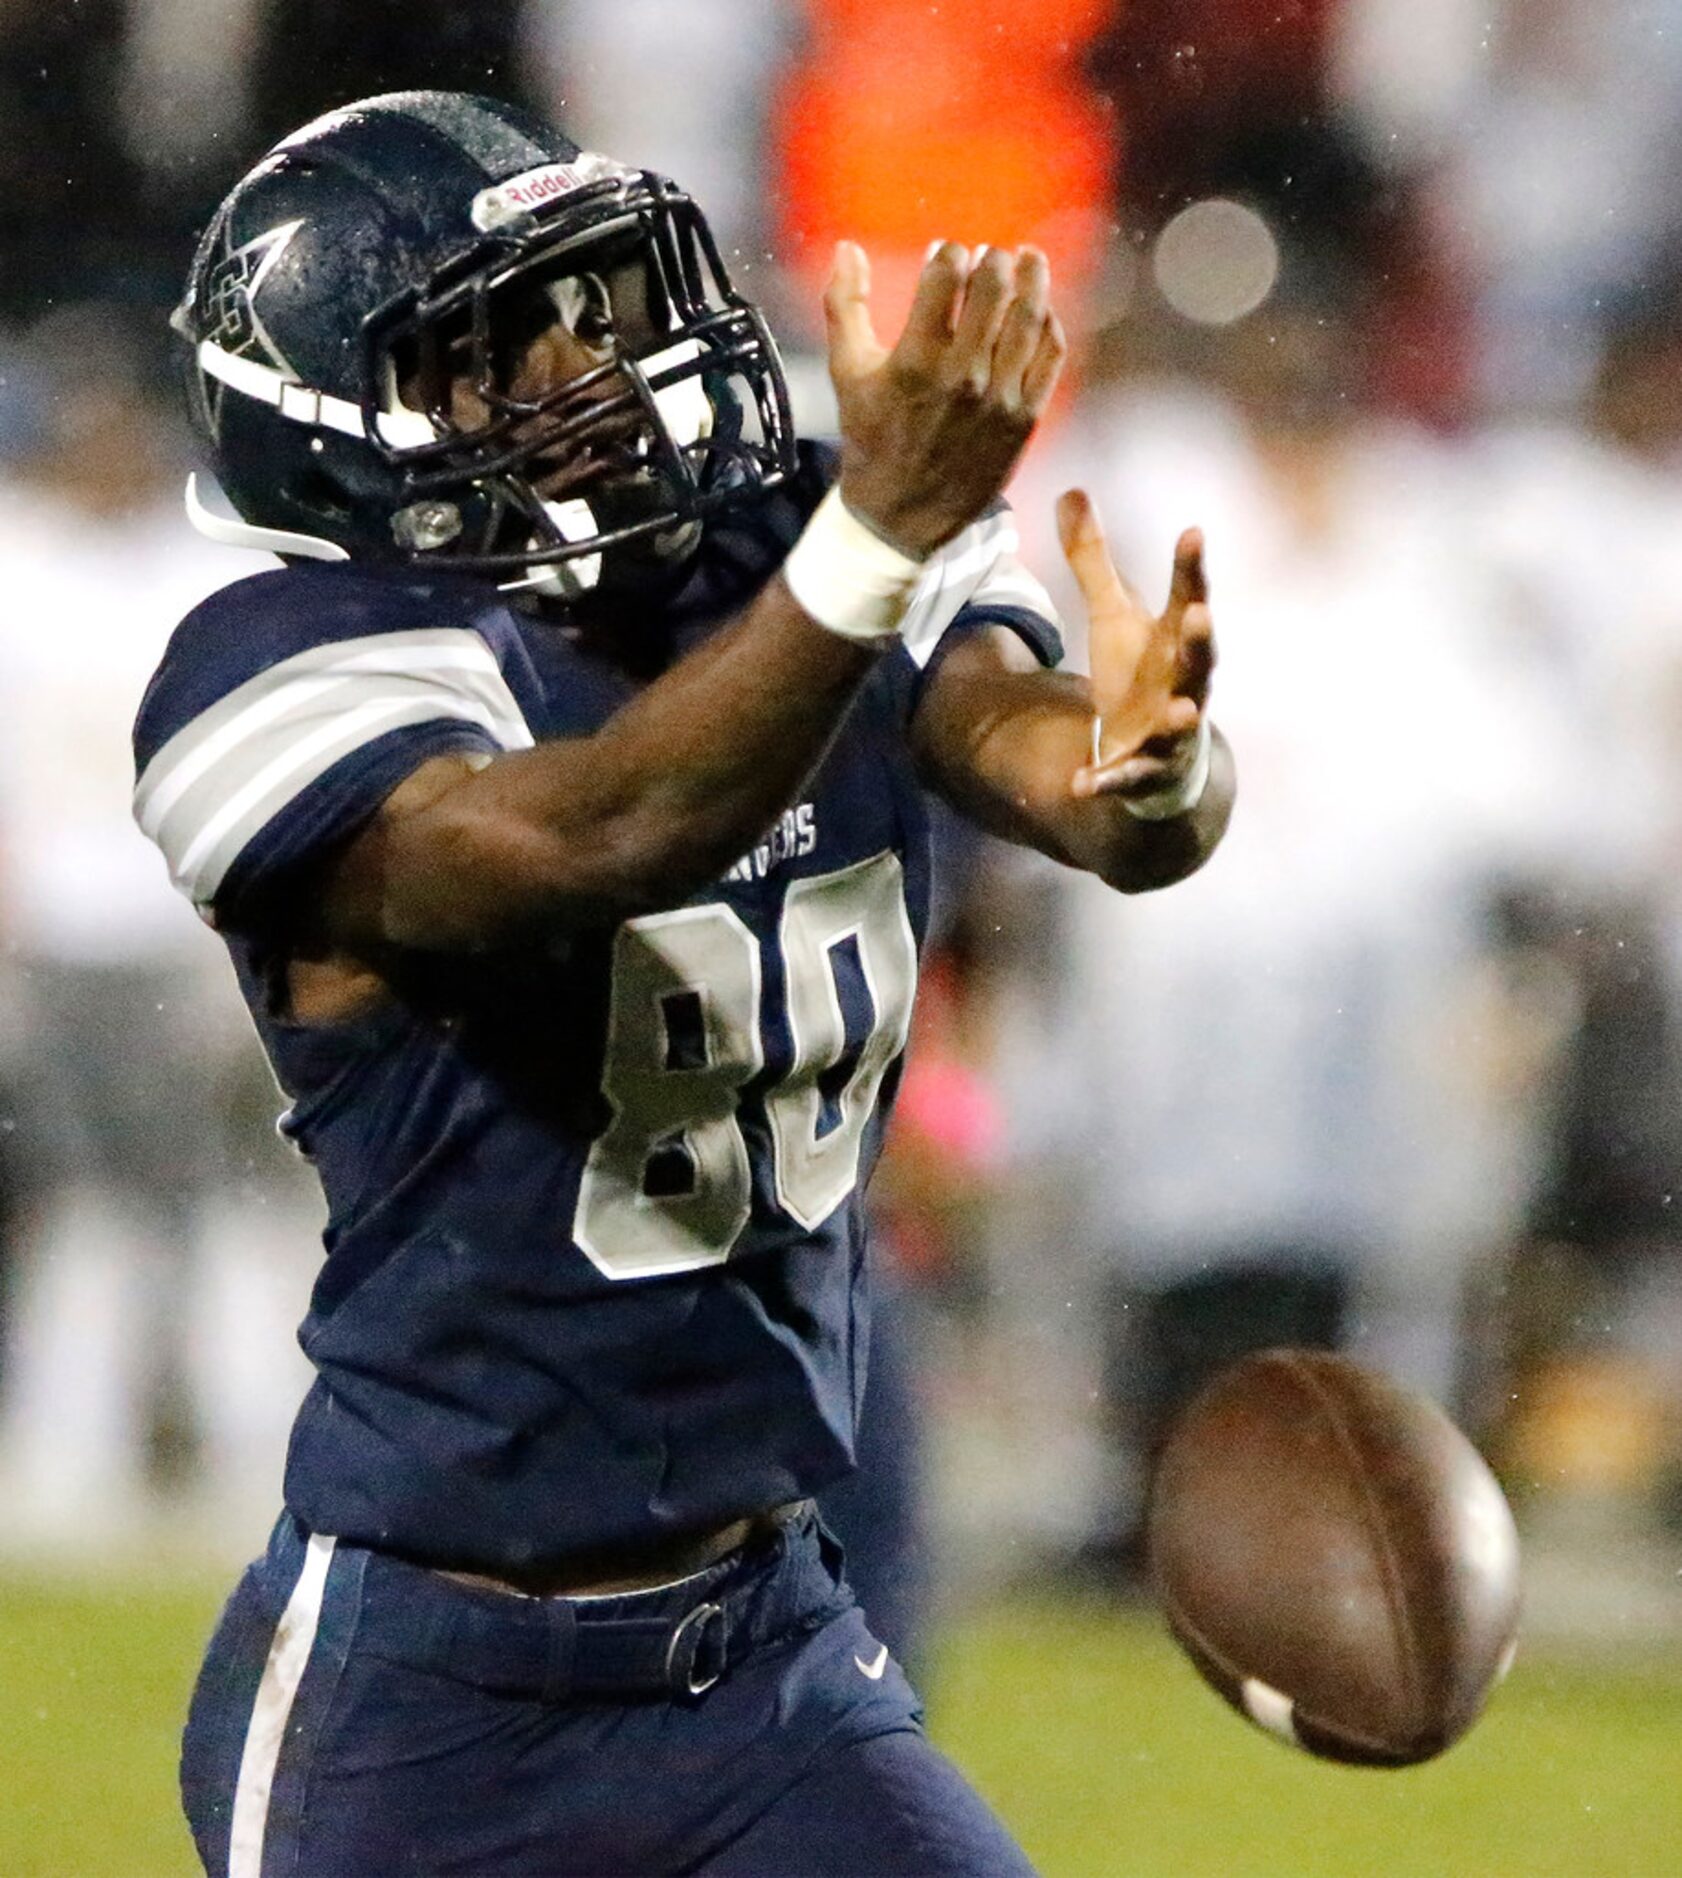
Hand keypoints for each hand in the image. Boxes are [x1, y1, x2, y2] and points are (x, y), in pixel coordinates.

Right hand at [824, 241, 1065, 557]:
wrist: (902, 516)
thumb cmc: (871, 440)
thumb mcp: (847, 373)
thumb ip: (844, 305)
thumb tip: (847, 247)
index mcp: (915, 361)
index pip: (946, 276)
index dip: (949, 252)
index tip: (947, 252)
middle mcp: (962, 377)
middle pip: (994, 287)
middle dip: (993, 260)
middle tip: (990, 255)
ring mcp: (999, 398)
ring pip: (1029, 316)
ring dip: (1031, 279)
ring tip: (1028, 261)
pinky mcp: (1024, 419)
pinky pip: (1049, 355)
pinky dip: (1048, 324)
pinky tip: (1040, 310)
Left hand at [1057, 490, 1214, 801]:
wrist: (1163, 760)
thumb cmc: (1144, 677)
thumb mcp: (1113, 617)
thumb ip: (1094, 560)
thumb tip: (1071, 490)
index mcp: (1177, 642)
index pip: (1190, 598)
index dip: (1192, 568)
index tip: (1193, 532)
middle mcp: (1184, 684)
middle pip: (1201, 660)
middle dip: (1203, 639)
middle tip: (1204, 615)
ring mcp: (1170, 732)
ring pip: (1182, 723)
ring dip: (1182, 718)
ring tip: (1184, 710)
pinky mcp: (1144, 772)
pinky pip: (1126, 778)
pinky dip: (1105, 781)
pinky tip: (1080, 783)